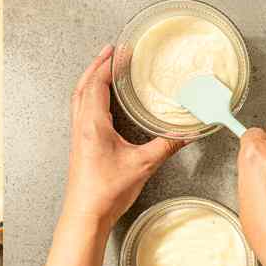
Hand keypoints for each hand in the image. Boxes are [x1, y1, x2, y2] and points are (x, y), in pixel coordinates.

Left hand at [61, 45, 182, 227]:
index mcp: (93, 123)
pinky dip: (89, 96)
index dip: (111, 64)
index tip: (123, 51)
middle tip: (111, 50)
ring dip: (91, 79)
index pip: (98, 83)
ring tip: (104, 68)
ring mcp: (78, 135)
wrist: (85, 215)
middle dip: (97, 65)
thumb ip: (166, 145)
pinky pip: (81, 111)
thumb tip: (187, 133)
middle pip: (84, 85)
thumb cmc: (107, 192)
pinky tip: (101, 101)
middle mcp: (82, 125)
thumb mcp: (143, 165)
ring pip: (79, 97)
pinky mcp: (80, 145)